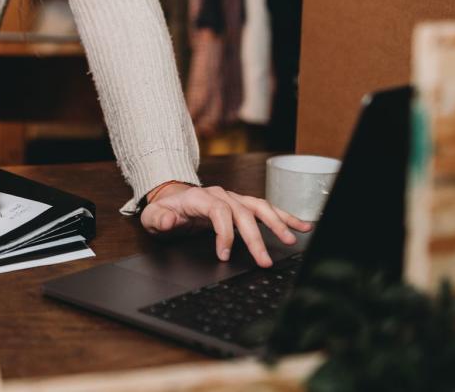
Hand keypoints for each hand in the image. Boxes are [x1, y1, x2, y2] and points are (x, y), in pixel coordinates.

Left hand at [140, 183, 312, 267]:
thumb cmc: (165, 210)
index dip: (224, 233)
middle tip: (264, 260)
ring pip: (260, 208)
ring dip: (277, 224)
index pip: (218, 212)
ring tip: (292, 240)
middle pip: (243, 213)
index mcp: (200, 198)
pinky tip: (302, 226)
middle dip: (255, 237)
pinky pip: (267, 209)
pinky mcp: (243, 205)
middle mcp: (221, 195)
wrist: (172, 199)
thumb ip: (159, 218)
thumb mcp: (153, 216)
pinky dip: (285, 216)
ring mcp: (235, 199)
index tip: (224, 254)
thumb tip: (170, 219)